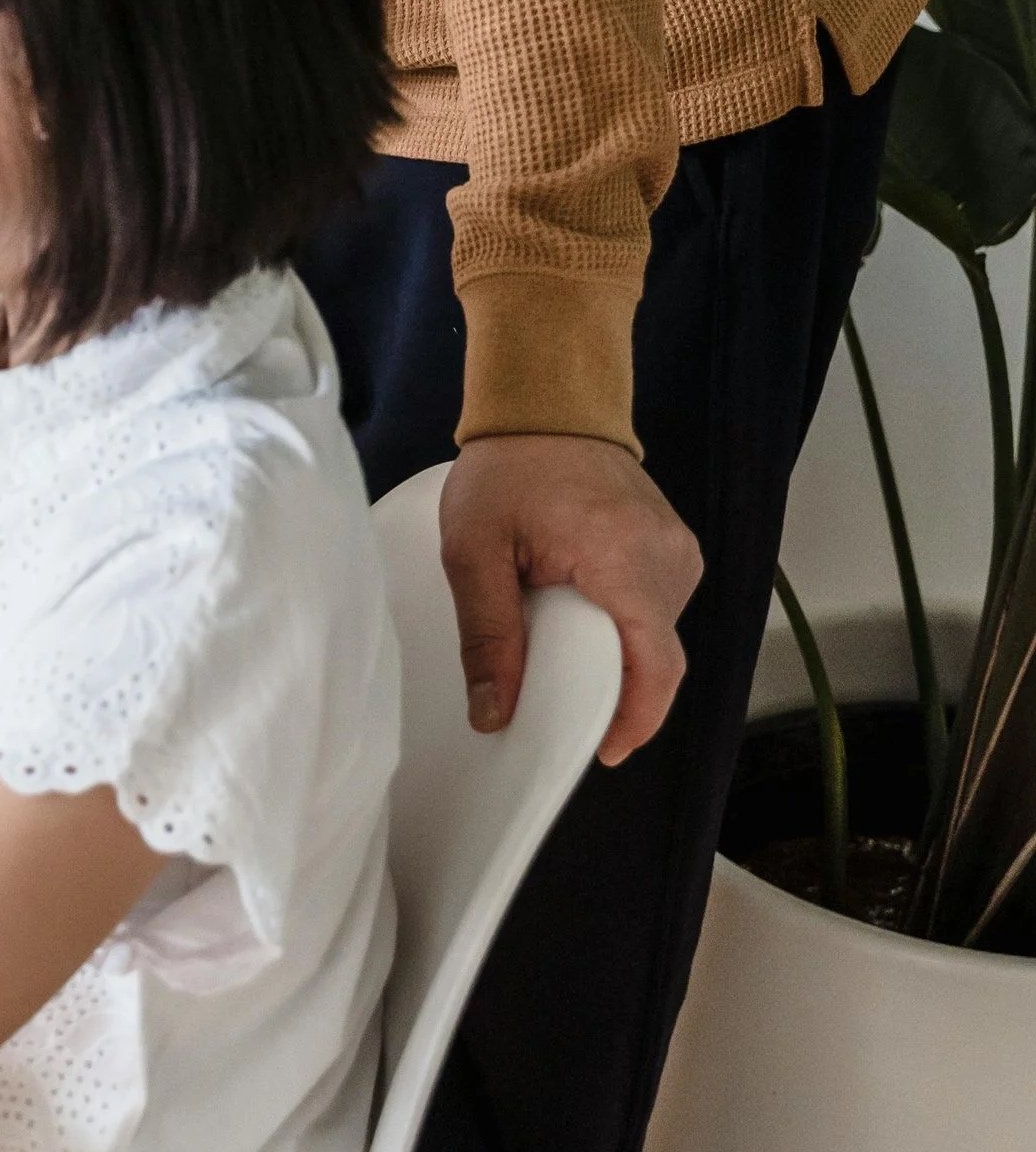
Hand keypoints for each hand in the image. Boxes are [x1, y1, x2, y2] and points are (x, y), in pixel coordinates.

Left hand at [439, 435, 702, 764]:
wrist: (547, 402)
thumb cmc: (508, 467)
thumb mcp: (473, 550)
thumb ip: (486, 635)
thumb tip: (494, 713)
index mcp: (624, 556)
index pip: (655, 663)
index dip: (636, 718)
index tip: (605, 749)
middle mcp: (667, 555)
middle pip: (657, 655)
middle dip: (615, 691)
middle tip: (563, 708)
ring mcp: (677, 548)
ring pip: (659, 633)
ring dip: (619, 655)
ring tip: (565, 659)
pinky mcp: (673, 544)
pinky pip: (658, 606)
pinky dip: (625, 626)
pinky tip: (583, 624)